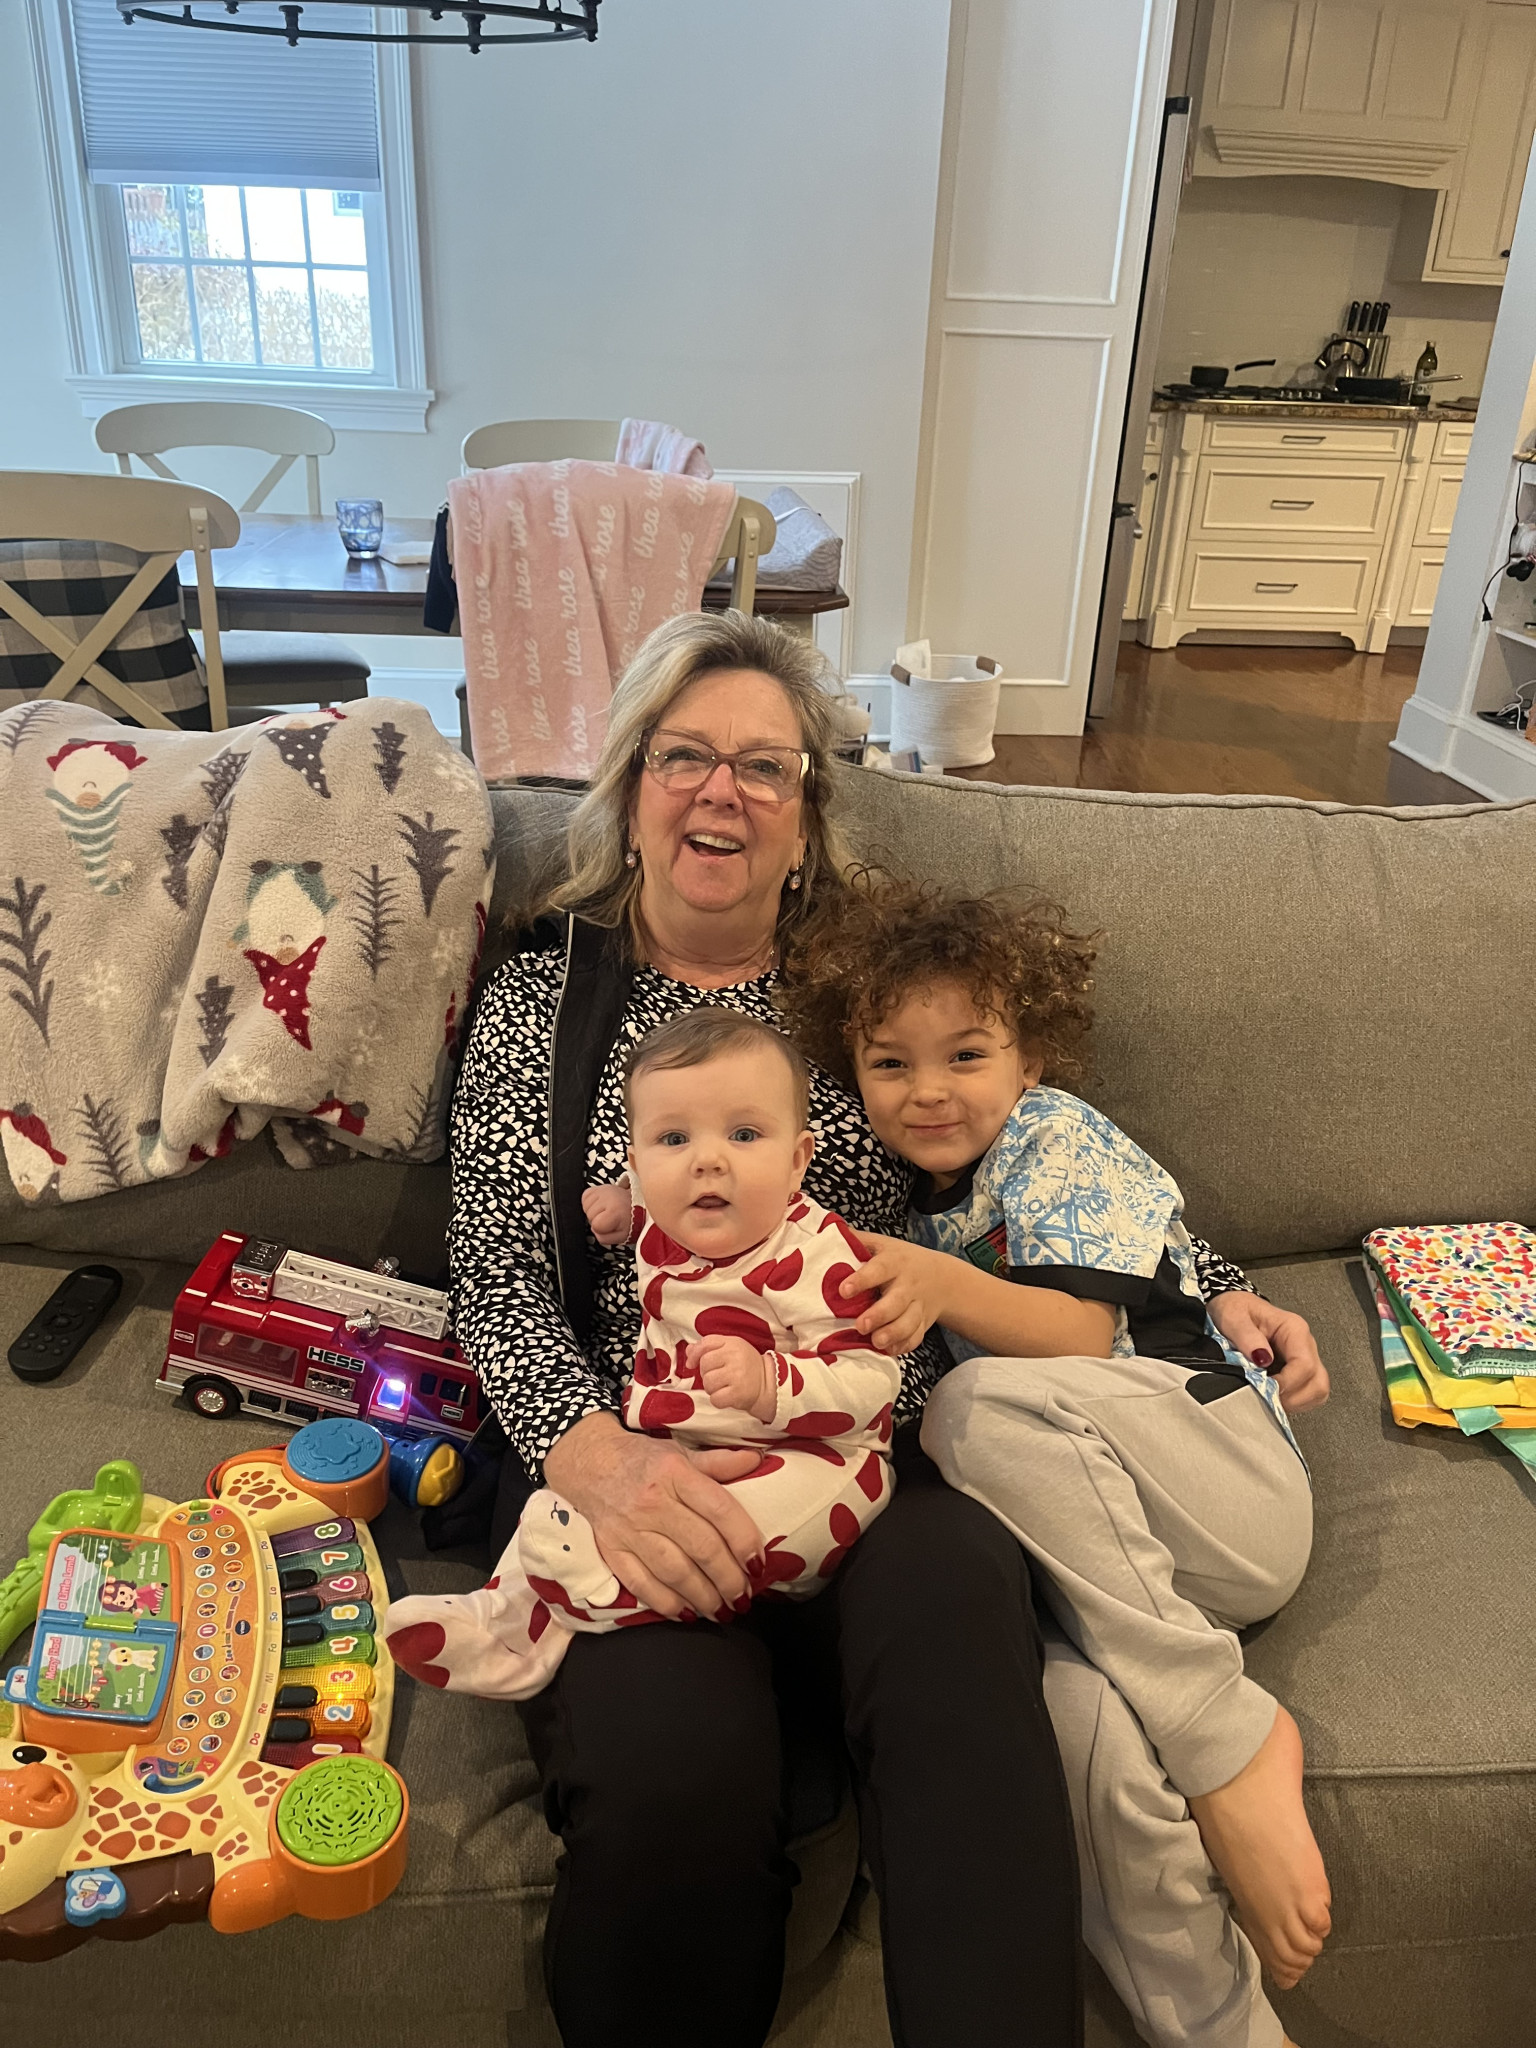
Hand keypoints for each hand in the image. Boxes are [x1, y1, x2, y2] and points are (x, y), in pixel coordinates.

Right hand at [542, 1412, 764, 1620]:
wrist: (589, 1462)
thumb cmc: (643, 1458)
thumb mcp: (682, 1452)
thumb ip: (719, 1463)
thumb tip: (758, 1461)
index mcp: (676, 1473)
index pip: (719, 1509)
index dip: (744, 1539)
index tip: (759, 1564)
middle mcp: (653, 1502)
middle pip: (701, 1547)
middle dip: (728, 1579)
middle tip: (744, 1598)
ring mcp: (630, 1529)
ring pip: (674, 1571)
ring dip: (703, 1597)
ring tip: (723, 1612)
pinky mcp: (611, 1550)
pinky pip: (641, 1584)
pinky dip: (665, 1603)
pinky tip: (686, 1614)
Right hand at [582, 1182, 631, 1246]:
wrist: (637, 1204)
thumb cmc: (630, 1220)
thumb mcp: (622, 1236)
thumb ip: (604, 1238)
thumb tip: (594, 1231)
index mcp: (615, 1211)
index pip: (595, 1225)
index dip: (600, 1229)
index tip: (609, 1226)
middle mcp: (609, 1197)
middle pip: (589, 1215)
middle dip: (597, 1220)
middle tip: (609, 1218)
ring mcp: (603, 1189)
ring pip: (585, 1206)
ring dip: (593, 1211)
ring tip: (605, 1211)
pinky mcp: (599, 1186)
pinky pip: (585, 1196)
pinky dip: (590, 1202)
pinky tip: (600, 1205)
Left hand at [691, 1334, 775, 1422]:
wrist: (768, 1383)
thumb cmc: (746, 1365)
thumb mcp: (731, 1349)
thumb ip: (709, 1347)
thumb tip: (689, 1350)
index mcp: (733, 1343)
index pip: (706, 1343)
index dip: (695, 1354)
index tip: (692, 1363)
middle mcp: (736, 1357)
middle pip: (704, 1365)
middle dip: (706, 1373)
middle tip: (717, 1376)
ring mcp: (737, 1375)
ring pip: (708, 1383)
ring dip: (711, 1388)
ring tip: (723, 1386)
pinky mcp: (738, 1393)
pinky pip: (715, 1399)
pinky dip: (718, 1400)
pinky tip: (726, 1395)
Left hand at [841, 1232, 950, 1355]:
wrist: (941, 1277)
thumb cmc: (900, 1259)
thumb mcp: (882, 1244)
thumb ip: (857, 1241)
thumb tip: (827, 1232)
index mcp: (895, 1262)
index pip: (879, 1269)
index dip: (862, 1279)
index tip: (844, 1290)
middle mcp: (908, 1284)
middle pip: (897, 1301)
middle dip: (879, 1315)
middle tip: (861, 1326)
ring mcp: (917, 1305)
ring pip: (909, 1322)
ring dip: (893, 1333)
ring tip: (876, 1342)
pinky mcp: (922, 1323)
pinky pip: (916, 1336)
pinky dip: (905, 1345)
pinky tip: (890, 1350)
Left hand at [1207, 1291, 1329, 1413]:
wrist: (1233, 1308)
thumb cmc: (1235, 1309)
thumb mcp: (1233, 1317)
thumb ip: (1247, 1337)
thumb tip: (1262, 1358)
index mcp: (1294, 1329)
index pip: (1304, 1365)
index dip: (1287, 1384)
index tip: (1266, 1391)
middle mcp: (1305, 1344)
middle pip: (1318, 1382)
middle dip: (1294, 1398)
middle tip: (1268, 1400)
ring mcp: (1306, 1358)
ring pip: (1317, 1390)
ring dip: (1296, 1402)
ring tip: (1270, 1400)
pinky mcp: (1299, 1370)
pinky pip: (1308, 1393)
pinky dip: (1294, 1402)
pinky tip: (1275, 1398)